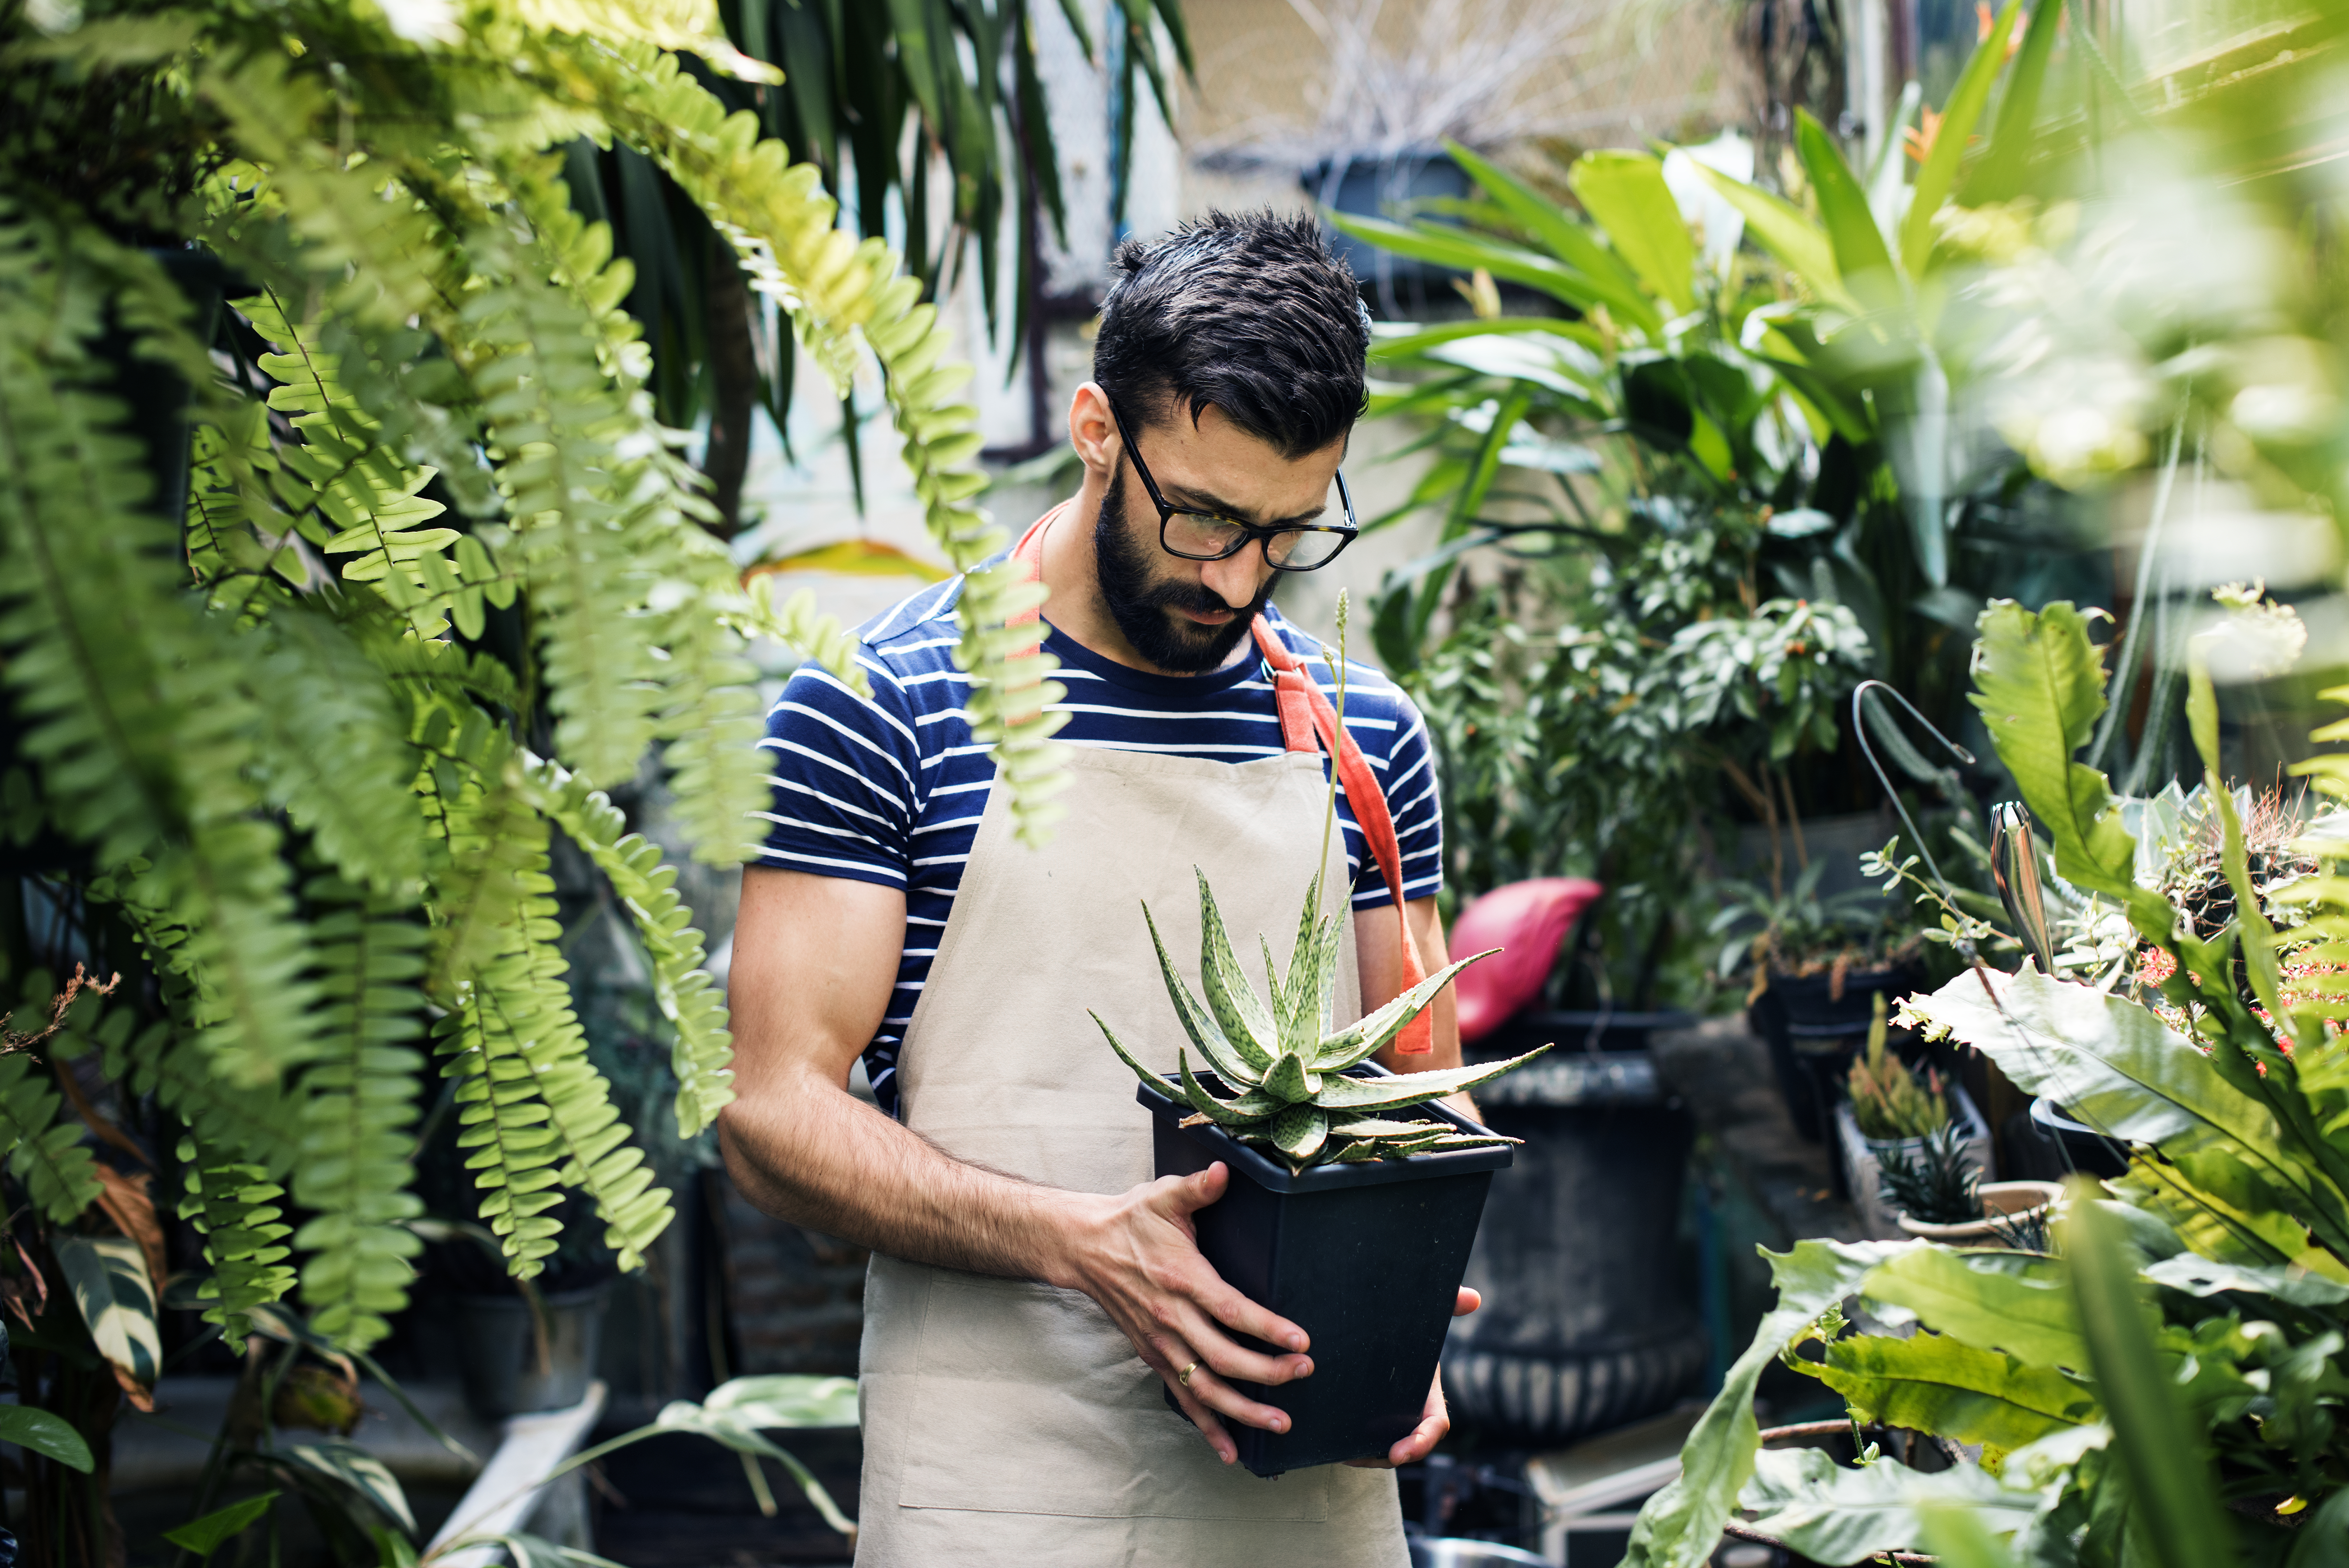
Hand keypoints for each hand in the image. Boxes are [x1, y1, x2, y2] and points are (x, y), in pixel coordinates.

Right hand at [1061, 1161, 1314, 1464]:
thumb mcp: (1163, 1196)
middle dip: (1266, 1372)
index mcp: (1181, 1278)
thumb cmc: (1130, 1220)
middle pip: (1223, 1357)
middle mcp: (1171, 1317)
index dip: (1267, 1328)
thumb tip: (1224, 1170)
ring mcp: (1161, 1343)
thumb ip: (1197, 1187)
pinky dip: (1207, 1427)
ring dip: (1243, 1410)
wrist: (1083, 1247)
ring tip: (1280, 1423)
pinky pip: (1183, 1398)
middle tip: (1302, 1374)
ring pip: (1205, 1387)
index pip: (1230, 1310)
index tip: (1301, 1340)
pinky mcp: (1154, 1357)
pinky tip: (1232, 1450)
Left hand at [1347, 1286, 1480, 1467]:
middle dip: (1385, 1456)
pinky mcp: (1370, 1422)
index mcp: (1430, 1396)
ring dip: (1365, 1455)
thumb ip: (1449, 1303)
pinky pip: (1365, 1442)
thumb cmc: (1409, 1328)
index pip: (1434, 1426)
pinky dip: (1352, 1448)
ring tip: (1342, 1453)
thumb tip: (1474, 1297)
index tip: (1399, 1453)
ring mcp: (1392, 1421)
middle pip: (1406, 1446)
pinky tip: (1332, 1447)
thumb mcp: (1426, 1316)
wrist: (1381, 1333)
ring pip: (1382, 1448)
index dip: (1421, 1442)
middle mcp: (1413, 1414)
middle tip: (1358, 1456)